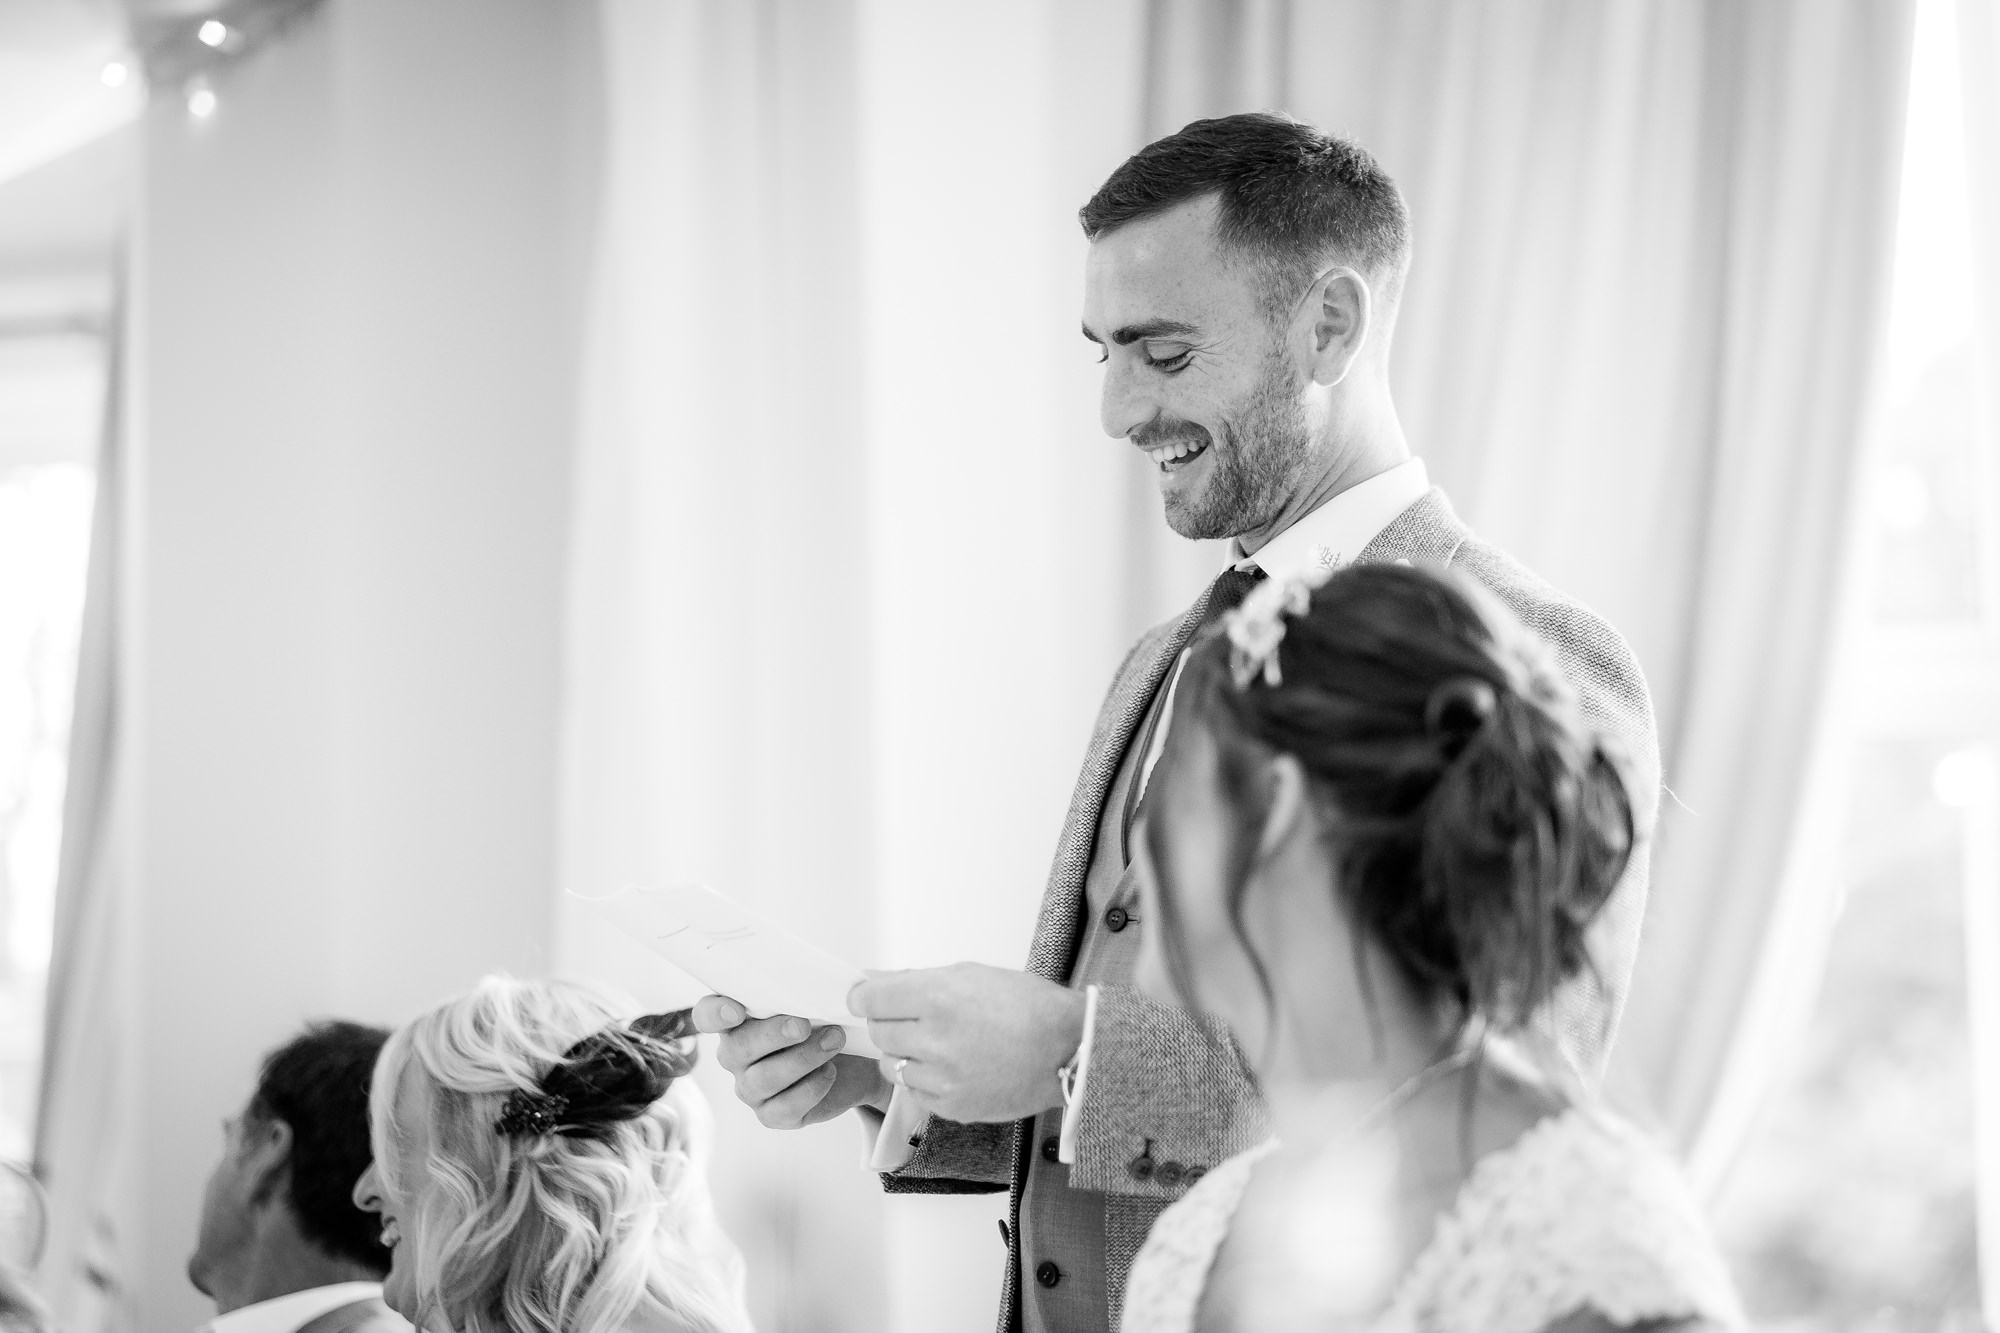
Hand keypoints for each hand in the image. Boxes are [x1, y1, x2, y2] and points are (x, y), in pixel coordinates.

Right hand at [692, 995, 892, 1128]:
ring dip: (801, 1058)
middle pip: (736, 1048)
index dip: (715, 1014)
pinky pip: (784, 1107)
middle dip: (772, 1035)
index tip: (736, 1011)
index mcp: (736, 1018)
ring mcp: (750, 1087)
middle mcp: (735, 1055)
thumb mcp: (817, 997)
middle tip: (804, 1025)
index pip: (706, 1015)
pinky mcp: (772, 1114)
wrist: (856, 1061)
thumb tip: (812, 980)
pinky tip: (829, 1071)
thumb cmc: (827, 1020)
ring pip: (762, 1079)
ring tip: (834, 1040)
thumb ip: (804, 987)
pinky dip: (811, 1088)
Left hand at [849, 963, 1085, 1123]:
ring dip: (907, 1052)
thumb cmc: (1028, 1006)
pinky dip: (925, 1079)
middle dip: (890, 1022)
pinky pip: (915, 1090)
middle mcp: (935, 1038)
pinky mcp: (951, 1107)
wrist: (1068, 1050)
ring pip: (892, 1064)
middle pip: (879, 1032)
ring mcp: (942, 1078)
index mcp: (938, 997)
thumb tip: (876, 981)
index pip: (870, 999)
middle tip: (916, 1018)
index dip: (866, 997)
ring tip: (941, 1044)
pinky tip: (954, 1067)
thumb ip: (918, 979)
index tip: (869, 998)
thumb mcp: (972, 974)